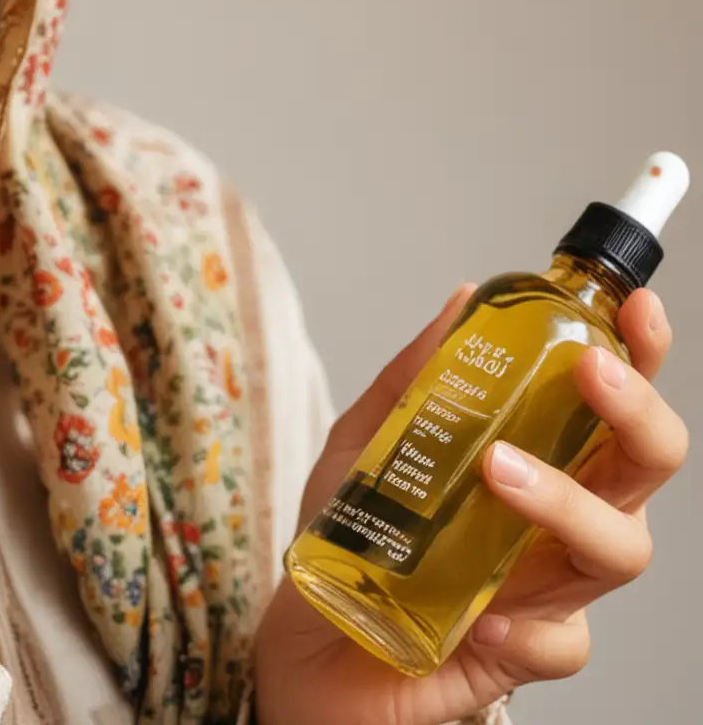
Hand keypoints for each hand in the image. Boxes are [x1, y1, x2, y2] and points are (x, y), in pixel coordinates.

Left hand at [253, 282, 688, 724]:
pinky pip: (562, 640)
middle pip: (643, 465)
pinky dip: (526, 624)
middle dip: (636, 413)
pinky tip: (482, 612)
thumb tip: (462, 300)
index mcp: (537, 455)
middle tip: (590, 373)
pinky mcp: (528, 653)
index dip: (639, 353)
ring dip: (568, 501)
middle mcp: (559, 518)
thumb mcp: (371, 439)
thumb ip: (418, 377)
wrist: (311, 638)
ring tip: (500, 471)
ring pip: (619, 547)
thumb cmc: (355, 536)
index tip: (637, 309)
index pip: (608, 400)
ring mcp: (551, 585)